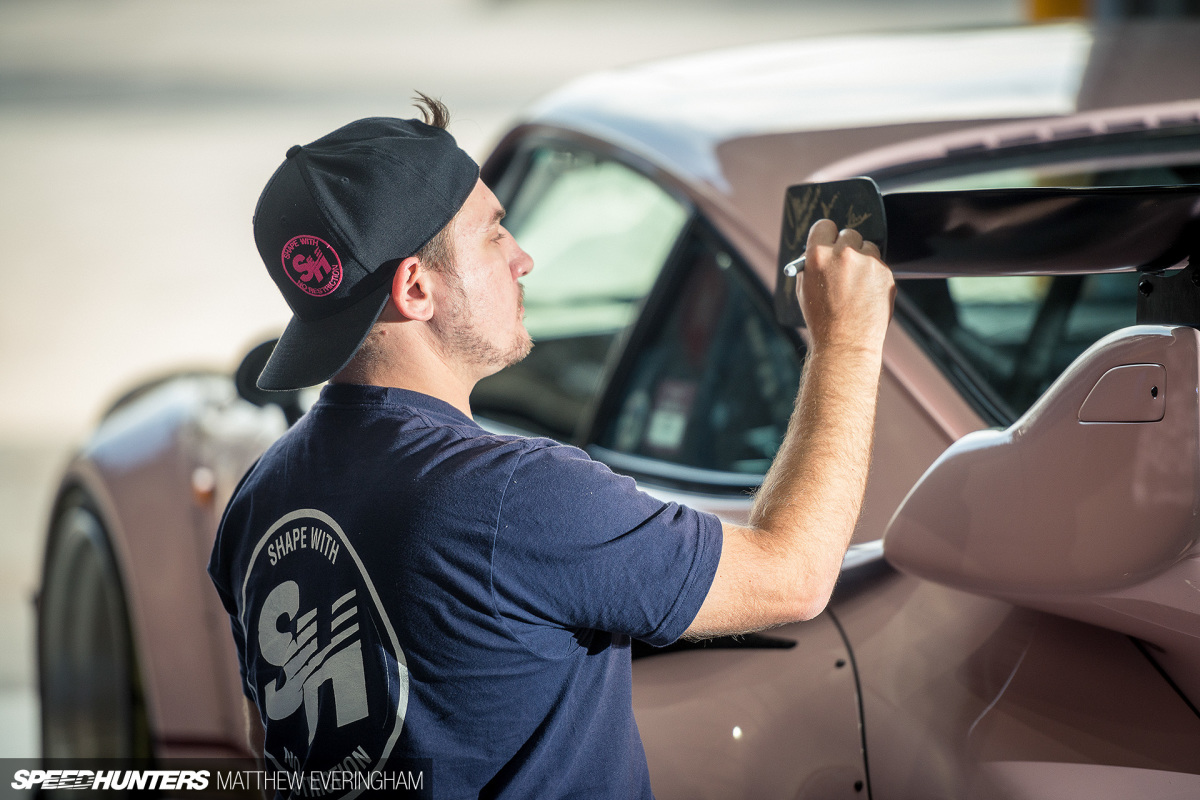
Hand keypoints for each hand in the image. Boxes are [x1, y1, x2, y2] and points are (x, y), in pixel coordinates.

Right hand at [798, 219, 894, 355]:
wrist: (846, 343)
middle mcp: (844, 254)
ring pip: (868, 246)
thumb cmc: (822, 319)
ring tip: (856, 284)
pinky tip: (866, 293)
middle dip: (846, 246)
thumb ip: (811, 264)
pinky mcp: (885, 273)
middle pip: (848, 233)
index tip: (829, 240)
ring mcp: (867, 262)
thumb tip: (820, 249)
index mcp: (818, 255)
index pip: (824, 225)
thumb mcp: (804, 289)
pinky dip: (874, 274)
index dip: (826, 234)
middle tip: (844, 264)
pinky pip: (880, 264)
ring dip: (863, 259)